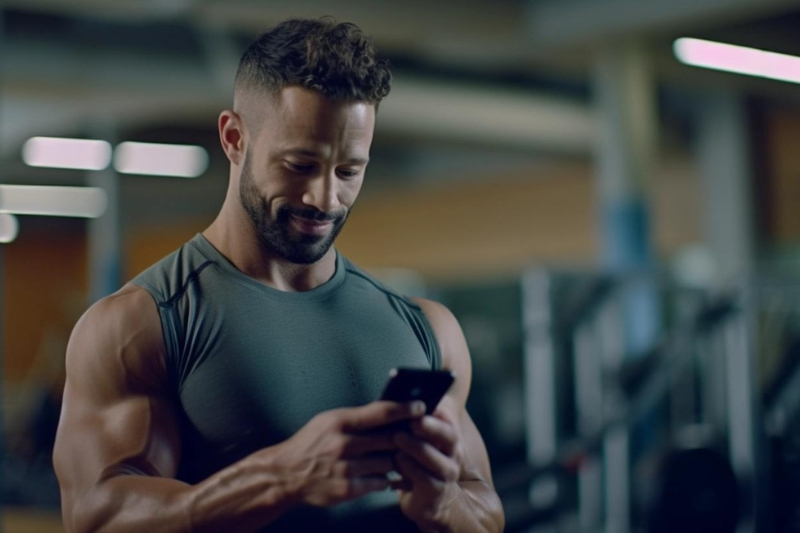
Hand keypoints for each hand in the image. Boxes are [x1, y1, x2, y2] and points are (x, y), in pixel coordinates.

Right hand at [269, 400, 425, 506]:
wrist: (285, 473)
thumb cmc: (311, 443)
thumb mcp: (328, 421)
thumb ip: (356, 418)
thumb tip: (389, 412)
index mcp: (340, 422)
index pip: (380, 412)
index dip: (404, 408)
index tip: (421, 406)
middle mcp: (343, 444)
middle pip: (390, 439)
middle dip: (406, 437)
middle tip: (417, 434)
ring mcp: (345, 468)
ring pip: (388, 462)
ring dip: (394, 460)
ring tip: (395, 456)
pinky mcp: (347, 489)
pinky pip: (379, 483)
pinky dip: (383, 478)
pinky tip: (381, 474)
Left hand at [393, 396, 464, 529]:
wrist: (423, 498)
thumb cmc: (414, 460)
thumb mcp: (412, 438)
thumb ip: (408, 420)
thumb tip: (394, 396)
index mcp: (448, 435)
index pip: (449, 417)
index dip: (437, 410)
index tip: (422, 403)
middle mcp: (453, 452)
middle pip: (449, 436)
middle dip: (431, 427)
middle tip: (414, 420)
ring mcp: (447, 473)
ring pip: (436, 459)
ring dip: (416, 447)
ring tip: (398, 438)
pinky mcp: (437, 491)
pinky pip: (424, 479)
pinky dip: (410, 468)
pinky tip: (397, 461)